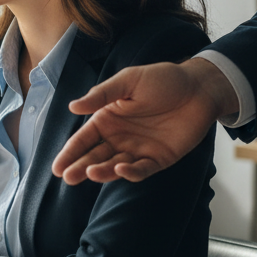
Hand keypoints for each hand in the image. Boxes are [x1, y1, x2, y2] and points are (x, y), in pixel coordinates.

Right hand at [52, 58, 237, 183]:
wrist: (199, 87)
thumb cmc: (162, 80)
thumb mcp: (128, 81)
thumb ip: (102, 95)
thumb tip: (73, 106)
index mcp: (107, 119)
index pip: (83, 140)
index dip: (70, 153)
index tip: (57, 168)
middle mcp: (119, 138)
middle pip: (95, 157)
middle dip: (80, 168)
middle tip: (67, 177)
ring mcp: (138, 150)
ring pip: (115, 166)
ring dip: (102, 172)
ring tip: (90, 173)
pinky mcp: (159, 159)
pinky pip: (142, 170)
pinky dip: (131, 173)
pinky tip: (121, 170)